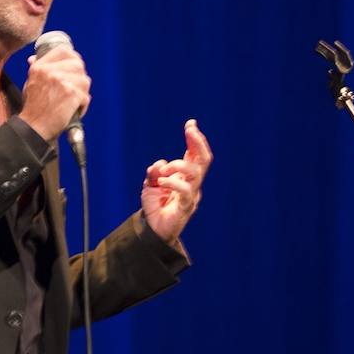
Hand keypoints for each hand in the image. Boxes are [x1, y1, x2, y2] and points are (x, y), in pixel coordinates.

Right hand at [19, 47, 90, 140]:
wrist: (34, 126)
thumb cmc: (33, 108)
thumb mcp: (30, 83)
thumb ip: (36, 69)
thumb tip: (34, 58)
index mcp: (40, 67)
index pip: (63, 51)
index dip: (73, 57)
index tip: (75, 66)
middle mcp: (50, 71)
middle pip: (78, 65)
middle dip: (80, 77)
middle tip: (76, 88)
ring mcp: (61, 81)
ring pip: (84, 80)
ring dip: (83, 92)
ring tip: (74, 102)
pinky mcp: (70, 93)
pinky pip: (85, 96)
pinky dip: (83, 105)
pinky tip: (75, 110)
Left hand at [141, 119, 212, 244]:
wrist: (153, 230)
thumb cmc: (155, 206)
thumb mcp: (150, 184)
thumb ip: (154, 172)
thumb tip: (160, 165)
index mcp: (185, 176)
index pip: (195, 154)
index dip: (195, 139)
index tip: (191, 124)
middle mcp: (192, 183)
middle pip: (204, 160)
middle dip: (198, 142)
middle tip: (190, 130)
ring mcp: (191, 194)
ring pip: (195, 172)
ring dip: (178, 166)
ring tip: (163, 172)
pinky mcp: (186, 206)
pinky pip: (185, 190)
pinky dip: (172, 182)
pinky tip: (160, 182)